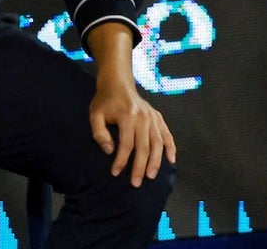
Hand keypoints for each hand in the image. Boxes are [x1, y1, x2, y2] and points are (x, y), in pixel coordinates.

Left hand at [84, 21, 175, 186]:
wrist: (118, 83)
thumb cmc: (105, 101)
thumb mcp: (95, 115)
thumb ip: (99, 133)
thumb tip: (110, 151)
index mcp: (128, 116)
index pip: (126, 144)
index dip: (121, 160)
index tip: (115, 173)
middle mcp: (143, 117)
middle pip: (144, 146)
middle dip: (140, 166)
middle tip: (136, 183)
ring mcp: (153, 117)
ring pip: (158, 143)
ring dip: (156, 161)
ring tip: (151, 176)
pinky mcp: (158, 117)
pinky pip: (167, 134)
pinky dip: (171, 147)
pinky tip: (171, 160)